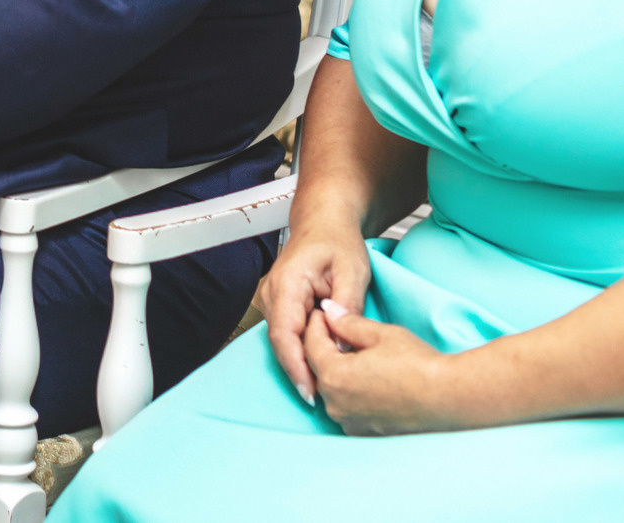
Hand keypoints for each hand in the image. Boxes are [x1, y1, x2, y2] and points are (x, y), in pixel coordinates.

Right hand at [260, 222, 375, 405]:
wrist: (325, 223)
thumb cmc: (337, 241)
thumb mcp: (352, 271)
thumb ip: (347, 306)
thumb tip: (342, 344)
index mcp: (287, 282)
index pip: (284, 333)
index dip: (296, 366)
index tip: (311, 391)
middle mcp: (271, 292)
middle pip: (279, 342)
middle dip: (298, 372)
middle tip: (321, 400)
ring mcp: (271, 299)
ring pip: (280, 341)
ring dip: (298, 364)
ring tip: (321, 388)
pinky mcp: (279, 305)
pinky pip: (285, 334)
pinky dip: (299, 352)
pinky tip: (316, 367)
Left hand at [303, 299, 471, 434]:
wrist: (447, 398)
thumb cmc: (416, 363)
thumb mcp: (380, 334)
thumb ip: (348, 323)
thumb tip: (328, 310)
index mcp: (334, 376)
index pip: (311, 345)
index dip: (316, 325)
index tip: (323, 313)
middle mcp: (335, 404)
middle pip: (317, 369)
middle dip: (323, 347)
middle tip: (335, 329)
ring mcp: (349, 421)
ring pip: (331, 390)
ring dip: (335, 371)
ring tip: (351, 353)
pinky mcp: (364, 431)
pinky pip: (346, 407)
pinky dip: (348, 392)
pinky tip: (364, 379)